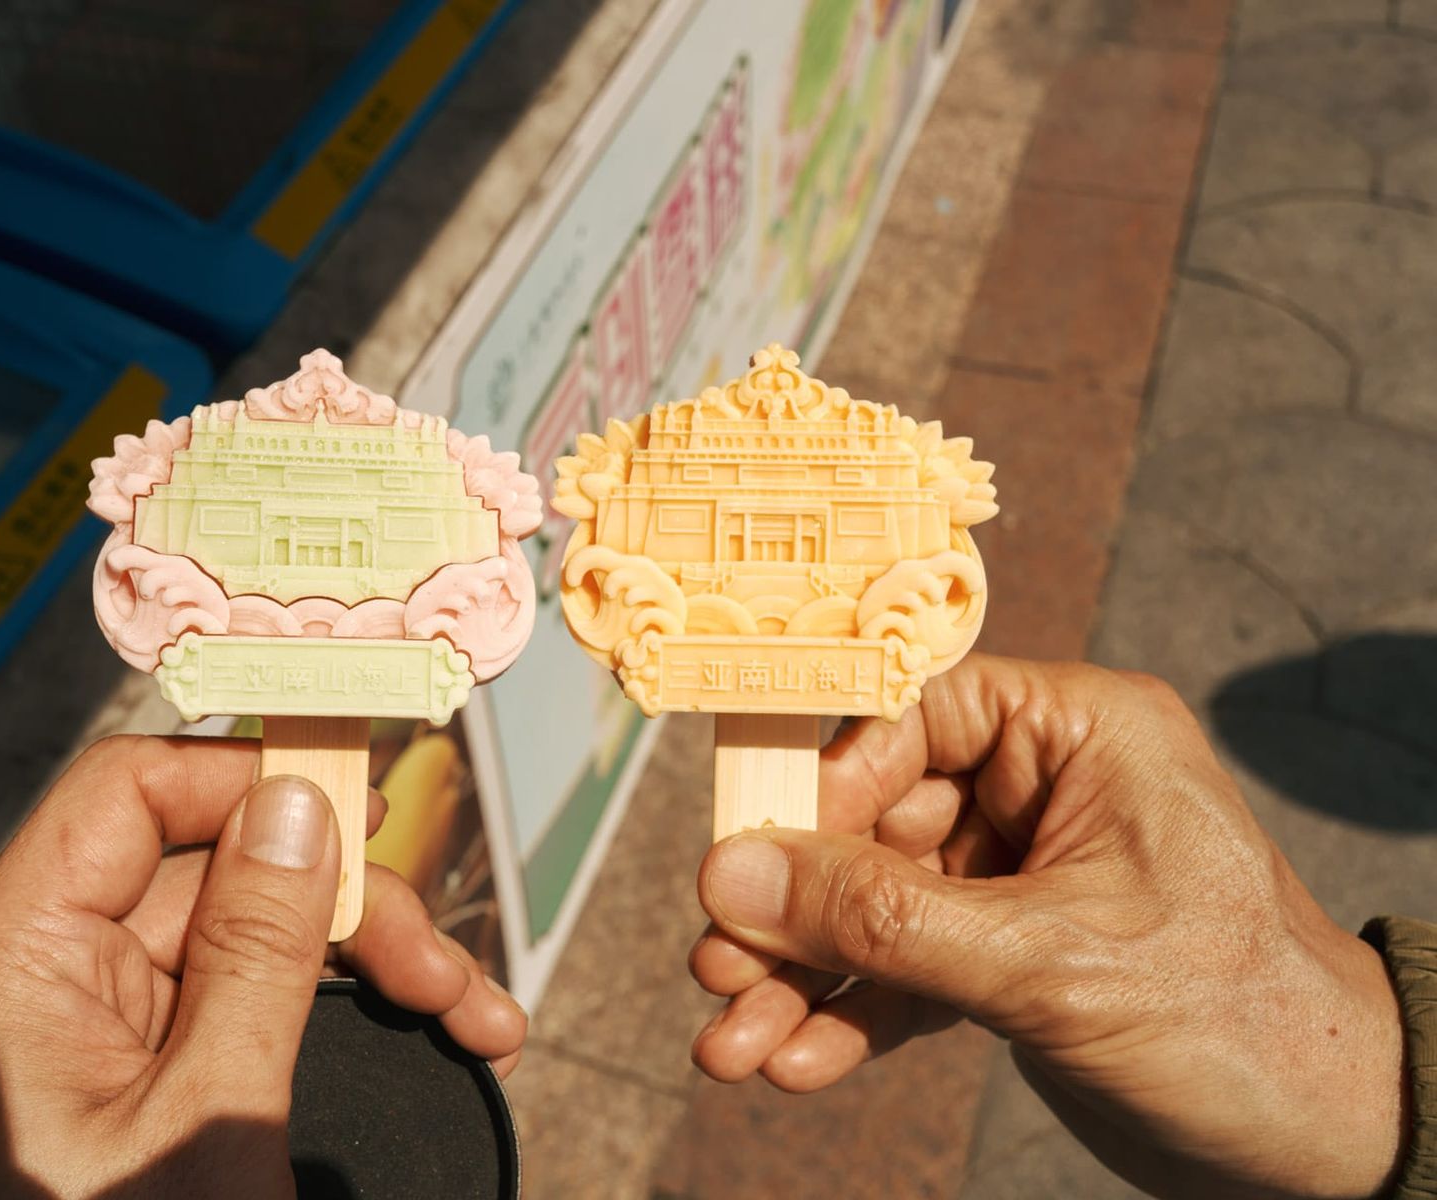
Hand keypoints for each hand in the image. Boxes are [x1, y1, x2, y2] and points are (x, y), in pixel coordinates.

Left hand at [0, 735, 524, 1197]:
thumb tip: (299, 802)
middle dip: (348, 905)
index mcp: (18, 956)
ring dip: (374, 963)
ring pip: (260, 931)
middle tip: (441, 972)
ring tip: (475, 1018)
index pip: (128, 792)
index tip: (364, 796)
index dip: (246, 776)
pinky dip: (346, 1012)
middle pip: (219, 864)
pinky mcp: (153, 1072)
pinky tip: (441, 1032)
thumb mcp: (207, 1117)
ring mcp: (107, 1024)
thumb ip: (257, 950)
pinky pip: (258, 1000)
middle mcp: (55, 970)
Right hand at [690, 657, 1406, 1199]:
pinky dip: (852, 1014)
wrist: (1330, 1147)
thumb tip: (735, 878)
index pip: (914, 713)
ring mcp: (1024, 877)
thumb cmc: (1238, 1022)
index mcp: (1081, 734)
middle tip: (719, 967)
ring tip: (733, 1043)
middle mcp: (1044, 790)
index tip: (749, 853)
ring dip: (806, 975)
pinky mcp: (1013, 958)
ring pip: (879, 907)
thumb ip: (883, 920)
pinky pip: (908, 970)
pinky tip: (797, 1059)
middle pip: (875, 821)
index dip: (824, 779)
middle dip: (795, 910)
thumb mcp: (1047, 963)